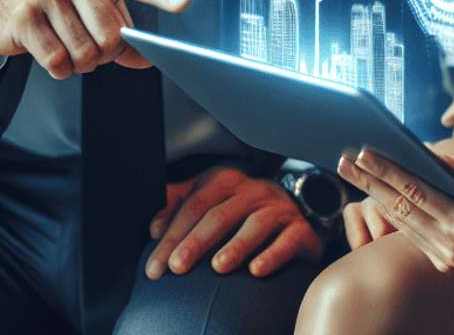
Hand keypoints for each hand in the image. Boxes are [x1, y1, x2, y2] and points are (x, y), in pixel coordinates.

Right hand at [0, 0, 190, 76]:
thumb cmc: (56, 3)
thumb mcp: (92, 7)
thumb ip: (122, 30)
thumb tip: (147, 58)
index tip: (184, 1)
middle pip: (113, 36)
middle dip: (104, 53)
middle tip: (88, 44)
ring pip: (86, 52)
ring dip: (80, 63)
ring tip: (66, 46)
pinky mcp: (25, 16)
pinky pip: (58, 61)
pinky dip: (59, 69)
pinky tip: (50, 54)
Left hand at [147, 165, 323, 278]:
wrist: (294, 215)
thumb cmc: (242, 212)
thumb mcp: (210, 200)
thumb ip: (180, 205)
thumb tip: (153, 224)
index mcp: (227, 182)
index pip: (195, 205)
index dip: (173, 234)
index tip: (156, 265)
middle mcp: (254, 192)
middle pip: (222, 213)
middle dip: (197, 240)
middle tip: (178, 266)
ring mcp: (279, 209)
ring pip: (257, 223)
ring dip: (237, 244)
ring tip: (219, 266)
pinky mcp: (300, 229)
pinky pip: (288, 239)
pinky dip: (273, 254)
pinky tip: (257, 270)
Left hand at [336, 133, 453, 249]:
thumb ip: (451, 167)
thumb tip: (418, 153)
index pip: (417, 192)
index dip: (388, 172)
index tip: (365, 154)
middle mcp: (452, 247)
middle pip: (401, 209)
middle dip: (370, 183)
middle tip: (346, 162)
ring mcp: (445, 260)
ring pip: (402, 224)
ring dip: (376, 198)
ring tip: (355, 174)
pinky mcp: (442, 264)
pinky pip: (412, 236)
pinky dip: (394, 214)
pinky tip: (378, 195)